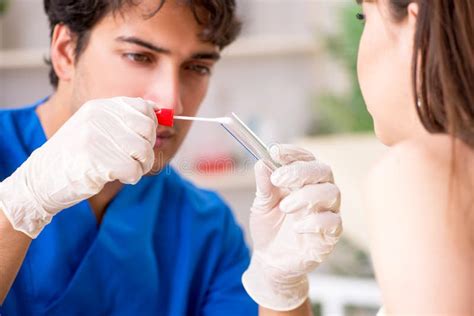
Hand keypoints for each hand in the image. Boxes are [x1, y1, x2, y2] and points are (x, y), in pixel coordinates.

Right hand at [0, 97, 156, 237]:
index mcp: (100, 107)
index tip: (143, 138)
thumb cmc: (74, 156)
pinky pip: (134, 170)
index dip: (150, 125)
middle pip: (148, 130)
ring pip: (144, 151)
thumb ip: (122, 121)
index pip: (143, 107)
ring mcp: (96, 139)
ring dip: (141, 166)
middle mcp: (99, 118)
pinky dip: (132, 177)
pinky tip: (118, 177)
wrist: (41, 179)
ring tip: (126, 169)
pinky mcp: (96, 162)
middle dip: (148, 148)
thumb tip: (159, 115)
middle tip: (137, 159)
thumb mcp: (94, 127)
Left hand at [242, 144, 341, 310]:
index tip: (274, 152)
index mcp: (303, 181)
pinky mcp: (330, 235)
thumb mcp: (261, 205)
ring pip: (332, 192)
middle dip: (300, 171)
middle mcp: (318, 192)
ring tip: (284, 207)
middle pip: (323, 170)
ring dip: (306, 195)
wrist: (270, 261)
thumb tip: (262, 162)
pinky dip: (315, 221)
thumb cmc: (269, 228)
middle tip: (277, 179)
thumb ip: (264, 185)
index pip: (306, 158)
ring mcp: (327, 212)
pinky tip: (297, 227)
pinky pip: (333, 222)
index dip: (293, 152)